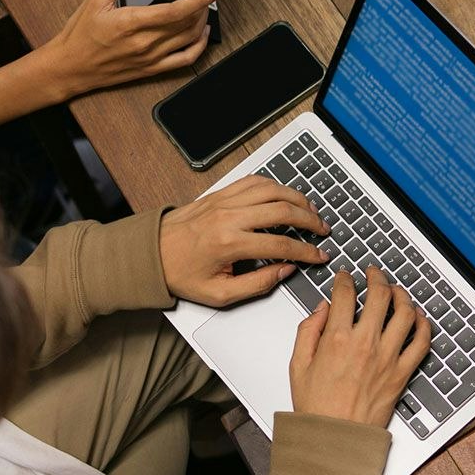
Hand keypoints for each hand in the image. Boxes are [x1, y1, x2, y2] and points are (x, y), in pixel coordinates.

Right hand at [40, 0, 220, 98]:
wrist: (69, 68)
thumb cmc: (79, 34)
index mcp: (132, 23)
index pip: (177, 11)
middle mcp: (145, 43)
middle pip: (188, 23)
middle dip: (203, 5)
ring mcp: (150, 59)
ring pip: (189, 40)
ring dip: (202, 21)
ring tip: (203, 7)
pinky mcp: (151, 70)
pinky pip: (184, 60)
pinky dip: (199, 46)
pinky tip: (200, 33)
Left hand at [158, 176, 329, 304]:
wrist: (150, 254)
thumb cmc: (181, 274)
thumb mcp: (218, 294)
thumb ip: (257, 284)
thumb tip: (285, 270)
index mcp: (229, 244)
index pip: (280, 244)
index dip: (306, 251)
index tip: (319, 256)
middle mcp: (229, 217)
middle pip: (282, 209)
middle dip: (310, 220)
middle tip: (323, 230)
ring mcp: (224, 201)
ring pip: (272, 189)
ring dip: (297, 198)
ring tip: (311, 211)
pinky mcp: (220, 193)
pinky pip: (254, 181)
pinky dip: (275, 186)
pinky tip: (285, 196)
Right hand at [289, 267, 430, 426]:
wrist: (336, 438)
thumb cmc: (317, 407)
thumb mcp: (298, 364)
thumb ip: (308, 330)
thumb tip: (322, 309)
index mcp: (337, 339)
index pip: (345, 294)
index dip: (345, 279)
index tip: (345, 278)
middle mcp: (366, 344)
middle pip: (380, 295)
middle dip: (377, 277)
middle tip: (374, 274)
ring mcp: (388, 358)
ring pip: (406, 314)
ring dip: (403, 296)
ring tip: (397, 291)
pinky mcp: (402, 374)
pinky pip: (421, 343)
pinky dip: (423, 326)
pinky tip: (418, 318)